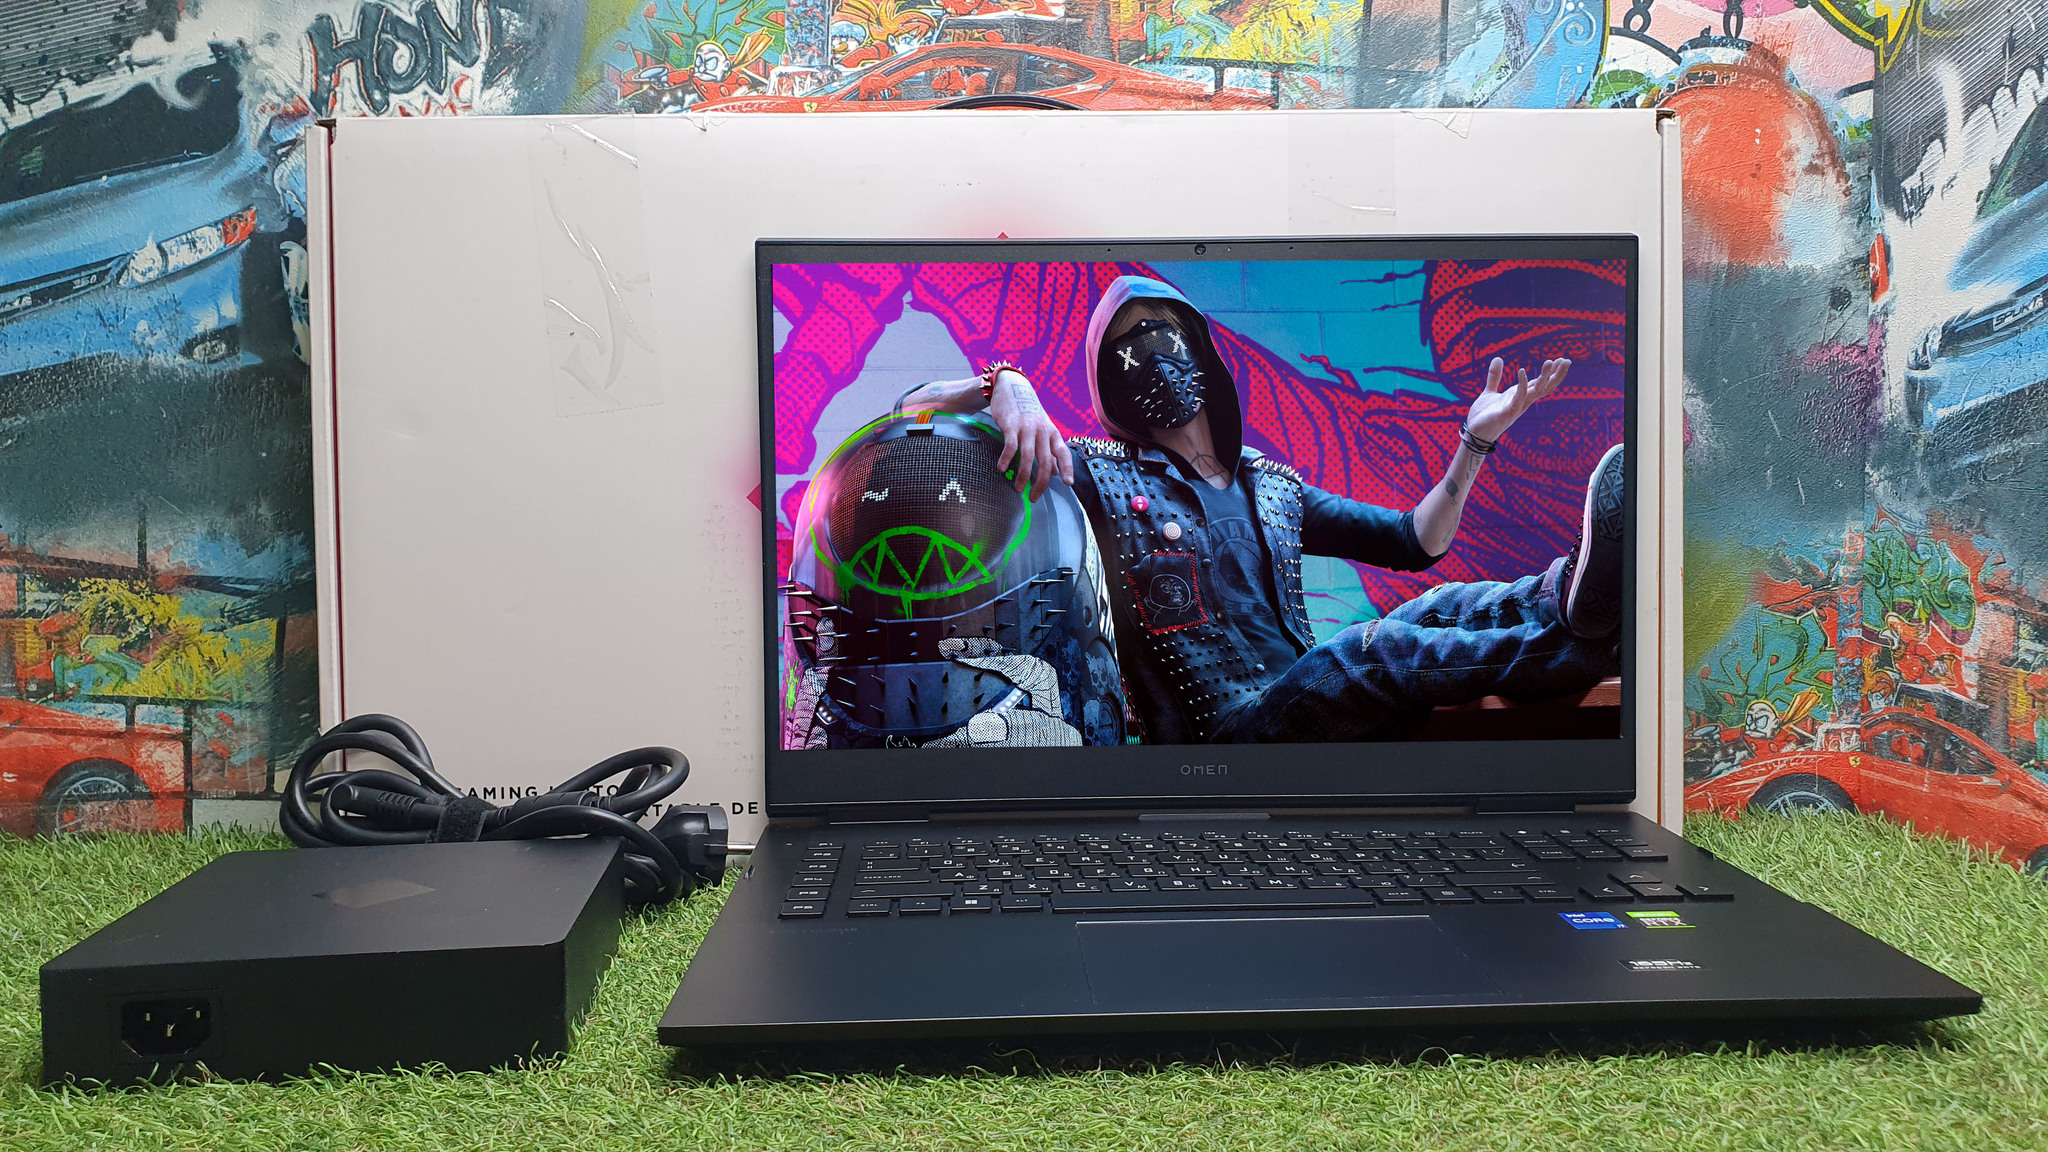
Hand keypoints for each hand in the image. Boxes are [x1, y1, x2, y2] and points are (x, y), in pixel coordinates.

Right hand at [988, 370, 1073, 499]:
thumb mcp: (1043, 430)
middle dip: (1040, 483)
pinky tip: (1001, 469)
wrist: (1013, 388)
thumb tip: (1054, 473)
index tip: (1068, 484)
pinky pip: (1010, 447)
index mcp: (1052, 433)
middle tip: (1033, 497)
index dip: (1067, 469)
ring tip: (1017, 489)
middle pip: (1045, 461)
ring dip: (1022, 476)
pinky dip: (1006, 460)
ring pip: (1028, 457)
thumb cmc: (1028, 413)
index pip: (1063, 453)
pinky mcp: (1011, 425)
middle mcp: (1042, 431)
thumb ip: (1049, 451)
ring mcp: (1027, 428)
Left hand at [1464, 356, 1568, 443]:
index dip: (1551, 372)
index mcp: (1520, 396)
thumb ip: (1495, 376)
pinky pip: (1518, 397)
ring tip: (1550, 362)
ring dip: (1544, 377)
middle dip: (1556, 374)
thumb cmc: (1484, 415)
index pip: (1540, 383)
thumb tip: (1498, 358)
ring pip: (1536, 391)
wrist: (1475, 433)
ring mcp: (1517, 407)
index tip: (1561, 360)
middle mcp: (1522, 402)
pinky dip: (1521, 384)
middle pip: (1544, 387)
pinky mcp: (1507, 412)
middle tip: (1567, 360)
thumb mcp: (1490, 392)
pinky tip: (1522, 371)